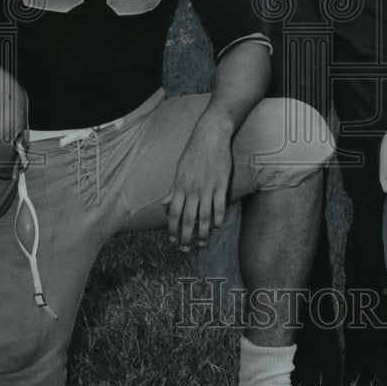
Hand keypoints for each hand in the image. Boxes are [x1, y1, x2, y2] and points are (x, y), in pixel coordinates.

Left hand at [162, 115, 233, 247]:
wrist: (211, 135)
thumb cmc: (193, 152)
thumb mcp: (179, 170)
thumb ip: (173, 189)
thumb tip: (164, 204)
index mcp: (180, 186)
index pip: (174, 213)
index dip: (172, 229)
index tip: (172, 240)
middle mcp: (193, 190)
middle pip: (188, 219)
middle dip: (186, 237)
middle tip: (186, 249)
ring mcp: (208, 188)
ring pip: (205, 216)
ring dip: (203, 233)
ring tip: (202, 242)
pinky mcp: (222, 184)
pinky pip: (220, 206)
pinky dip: (218, 219)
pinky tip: (217, 226)